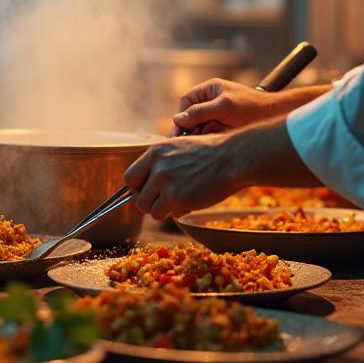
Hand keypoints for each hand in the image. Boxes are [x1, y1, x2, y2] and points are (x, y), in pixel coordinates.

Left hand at [124, 135, 242, 219]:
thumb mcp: (179, 147)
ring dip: (163, 210)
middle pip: (137, 198)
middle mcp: (157, 167)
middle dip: (149, 203)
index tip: (148, 191)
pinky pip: (168, 215)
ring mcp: (166, 183)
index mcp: (155, 152)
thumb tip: (146, 184)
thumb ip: (161, 163)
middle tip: (164, 201)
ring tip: (180, 201)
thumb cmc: (211, 153)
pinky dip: (178, 212)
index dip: (137, 188)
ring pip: (150, 210)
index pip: (129, 177)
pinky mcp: (178, 198)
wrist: (234, 157)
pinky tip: (191, 202)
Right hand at [171, 78, 282, 134]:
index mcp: (209, 90)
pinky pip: (208, 134)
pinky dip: (210, 138)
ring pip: (198, 127)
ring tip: (211, 136)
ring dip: (201, 134)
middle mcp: (211, 101)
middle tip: (187, 140)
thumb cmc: (252, 107)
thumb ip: (200, 112)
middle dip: (190, 127)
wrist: (275, 117)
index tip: (180, 129)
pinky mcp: (222, 127)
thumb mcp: (224, 107)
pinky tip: (218, 138)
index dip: (182, 115)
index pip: (186, 101)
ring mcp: (217, 114)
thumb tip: (178, 119)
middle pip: (190, 115)